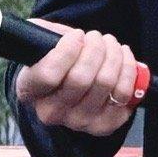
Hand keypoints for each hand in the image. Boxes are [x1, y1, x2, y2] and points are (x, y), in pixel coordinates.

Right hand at [14, 19, 138, 135]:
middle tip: (95, 37)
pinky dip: (128, 68)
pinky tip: (122, 55)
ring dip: (113, 54)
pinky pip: (123, 93)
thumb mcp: (42, 43)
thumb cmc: (57, 59)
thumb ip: (43, 33)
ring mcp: (80, 122)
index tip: (77, 35)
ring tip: (109, 43)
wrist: (73, 86)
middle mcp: (52, 113)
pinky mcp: (105, 124)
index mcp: (29, 91)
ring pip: (105, 82)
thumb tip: (58, 32)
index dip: (67, 50)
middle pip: (81, 78)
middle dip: (95, 48)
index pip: (49, 75)